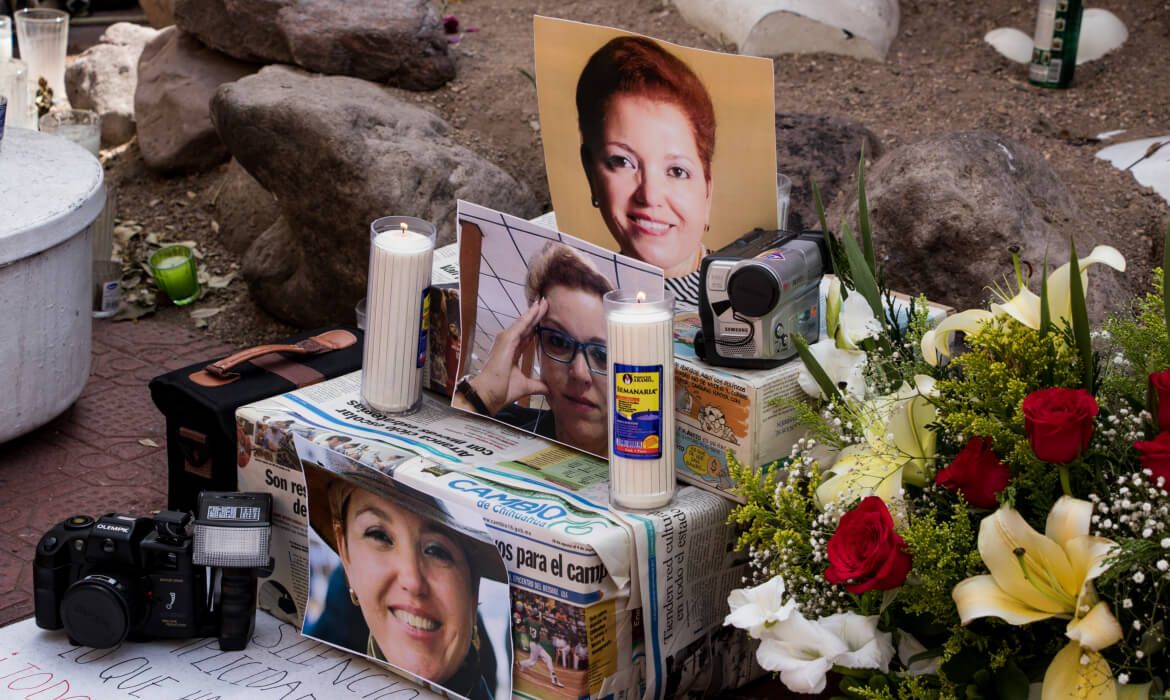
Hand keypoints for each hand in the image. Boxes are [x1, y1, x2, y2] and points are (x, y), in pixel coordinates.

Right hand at [468, 298, 549, 414]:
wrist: (490, 395)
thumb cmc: (502, 391)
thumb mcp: (526, 386)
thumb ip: (538, 385)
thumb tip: (550, 389)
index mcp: (511, 352)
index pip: (526, 336)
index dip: (535, 326)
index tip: (544, 317)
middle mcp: (508, 343)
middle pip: (525, 326)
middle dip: (535, 315)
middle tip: (546, 302)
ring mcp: (506, 340)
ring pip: (523, 323)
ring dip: (534, 312)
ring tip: (544, 301)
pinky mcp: (506, 340)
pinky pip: (521, 325)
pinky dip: (529, 316)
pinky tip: (537, 308)